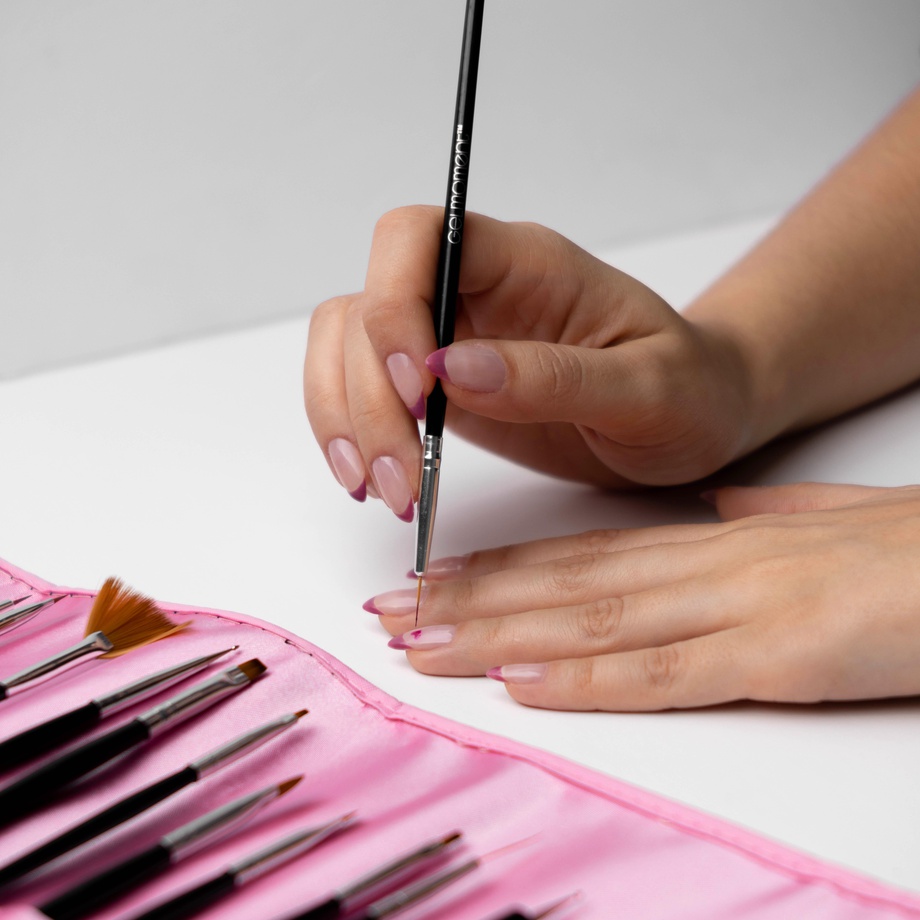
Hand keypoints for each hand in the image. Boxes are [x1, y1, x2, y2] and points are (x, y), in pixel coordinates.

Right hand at [304, 207, 755, 518]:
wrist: (690, 417)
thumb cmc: (689, 391)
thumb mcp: (649, 389)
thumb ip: (555, 377)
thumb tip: (451, 369)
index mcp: (527, 263)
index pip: (419, 237)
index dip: (395, 305)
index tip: (421, 391)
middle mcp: (474, 289)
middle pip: (366, 306)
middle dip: (368, 397)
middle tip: (400, 482)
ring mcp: (448, 335)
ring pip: (347, 345)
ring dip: (346, 418)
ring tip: (383, 491)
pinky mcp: (436, 384)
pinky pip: (361, 387)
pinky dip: (349, 430)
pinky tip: (370, 477)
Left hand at [367, 483, 919, 710]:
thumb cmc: (912, 550)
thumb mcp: (822, 526)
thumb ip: (765, 518)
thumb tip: (719, 512)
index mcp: (712, 543)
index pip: (582, 555)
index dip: (501, 569)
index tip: (435, 578)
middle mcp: (706, 564)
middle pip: (564, 585)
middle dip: (467, 601)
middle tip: (388, 613)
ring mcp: (739, 605)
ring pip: (592, 620)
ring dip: (496, 635)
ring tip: (420, 645)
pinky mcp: (781, 650)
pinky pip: (666, 668)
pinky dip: (586, 678)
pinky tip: (522, 684)